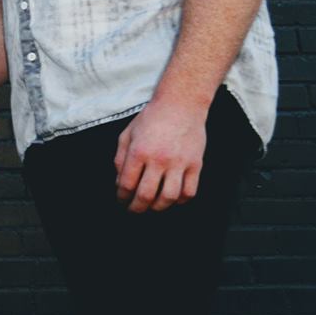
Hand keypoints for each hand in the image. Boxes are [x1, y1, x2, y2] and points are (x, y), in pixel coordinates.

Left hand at [115, 97, 207, 211]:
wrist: (181, 104)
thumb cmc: (151, 118)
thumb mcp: (127, 134)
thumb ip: (120, 159)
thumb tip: (119, 183)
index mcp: (139, 152)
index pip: (127, 184)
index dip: (122, 197)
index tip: (121, 200)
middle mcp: (159, 159)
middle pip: (146, 195)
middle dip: (137, 207)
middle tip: (134, 209)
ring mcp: (179, 163)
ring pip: (169, 197)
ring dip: (158, 207)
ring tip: (152, 206)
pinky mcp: (196, 164)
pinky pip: (189, 191)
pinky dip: (180, 200)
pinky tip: (173, 198)